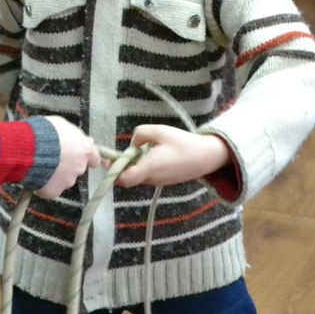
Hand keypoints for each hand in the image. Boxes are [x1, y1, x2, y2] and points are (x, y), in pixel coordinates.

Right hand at [35, 116, 101, 198]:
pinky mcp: (54, 191)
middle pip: (76, 168)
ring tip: (40, 164)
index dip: (86, 157)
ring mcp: (67, 181)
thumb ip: (71, 135)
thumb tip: (73, 139)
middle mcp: (79, 167)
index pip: (94, 158)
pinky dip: (44, 183)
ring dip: (55, 174)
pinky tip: (35, 174)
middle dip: (67, 164)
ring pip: (63, 179)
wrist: (28, 147)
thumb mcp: (62, 125)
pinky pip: (50, 188)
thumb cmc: (45, 132)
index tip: (79, 156)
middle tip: (52, 157)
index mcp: (84, 150)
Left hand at [114, 124, 230, 187]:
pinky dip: (144, 166)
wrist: (207, 157)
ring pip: (137, 176)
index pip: (124, 179)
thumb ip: (140, 135)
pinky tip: (151, 153)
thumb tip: (132, 145)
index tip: (107, 158)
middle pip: (128, 178)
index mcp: (149, 167)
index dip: (112, 170)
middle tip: (121, 151)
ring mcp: (158, 182)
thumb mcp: (159, 131)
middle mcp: (152, 179)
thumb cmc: (184, 143)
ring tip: (141, 149)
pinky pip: (147, 175)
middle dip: (122, 165)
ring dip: (133, 165)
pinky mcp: (164, 181)